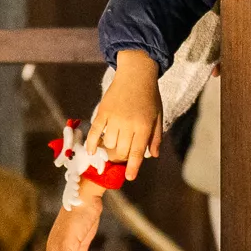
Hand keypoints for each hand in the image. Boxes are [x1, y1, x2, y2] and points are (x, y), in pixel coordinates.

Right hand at [87, 51, 165, 169]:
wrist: (136, 73)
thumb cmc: (150, 95)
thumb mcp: (158, 115)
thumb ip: (156, 136)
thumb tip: (153, 155)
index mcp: (144, 125)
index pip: (137, 152)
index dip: (133, 167)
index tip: (129, 177)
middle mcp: (128, 124)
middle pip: (121, 150)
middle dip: (121, 158)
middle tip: (121, 158)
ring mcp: (114, 118)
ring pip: (108, 143)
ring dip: (109, 149)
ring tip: (113, 147)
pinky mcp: (102, 111)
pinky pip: (94, 131)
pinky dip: (91, 143)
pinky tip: (92, 151)